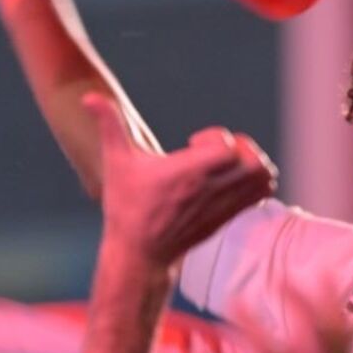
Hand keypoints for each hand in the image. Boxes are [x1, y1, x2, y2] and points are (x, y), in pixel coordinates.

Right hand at [88, 94, 276, 265]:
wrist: (140, 254)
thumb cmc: (127, 206)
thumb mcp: (117, 163)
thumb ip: (109, 125)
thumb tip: (89, 97)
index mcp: (186, 175)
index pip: (227, 148)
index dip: (216, 137)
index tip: (192, 142)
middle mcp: (210, 191)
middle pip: (252, 160)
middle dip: (241, 145)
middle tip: (218, 149)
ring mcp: (223, 205)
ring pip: (263, 176)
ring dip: (252, 160)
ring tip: (228, 160)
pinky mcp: (229, 216)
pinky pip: (262, 192)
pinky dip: (257, 177)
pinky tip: (230, 174)